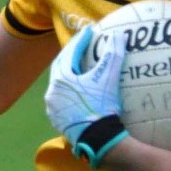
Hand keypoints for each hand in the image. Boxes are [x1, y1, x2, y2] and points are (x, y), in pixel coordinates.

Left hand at [44, 24, 129, 167]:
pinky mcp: (58, 121)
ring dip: (68, 75)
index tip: (90, 31)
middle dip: (70, 55)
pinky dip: (69, 93)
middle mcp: (52, 91)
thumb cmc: (102, 107)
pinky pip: (61, 101)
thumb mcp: (109, 79)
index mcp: (62, 79)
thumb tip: (117, 34)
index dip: (81, 41)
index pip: (70, 53)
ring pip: (59, 85)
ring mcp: (53, 108)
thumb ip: (112, 55)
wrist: (98, 139)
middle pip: (60, 67)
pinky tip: (76, 93)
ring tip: (78, 70)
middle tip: (81, 47)